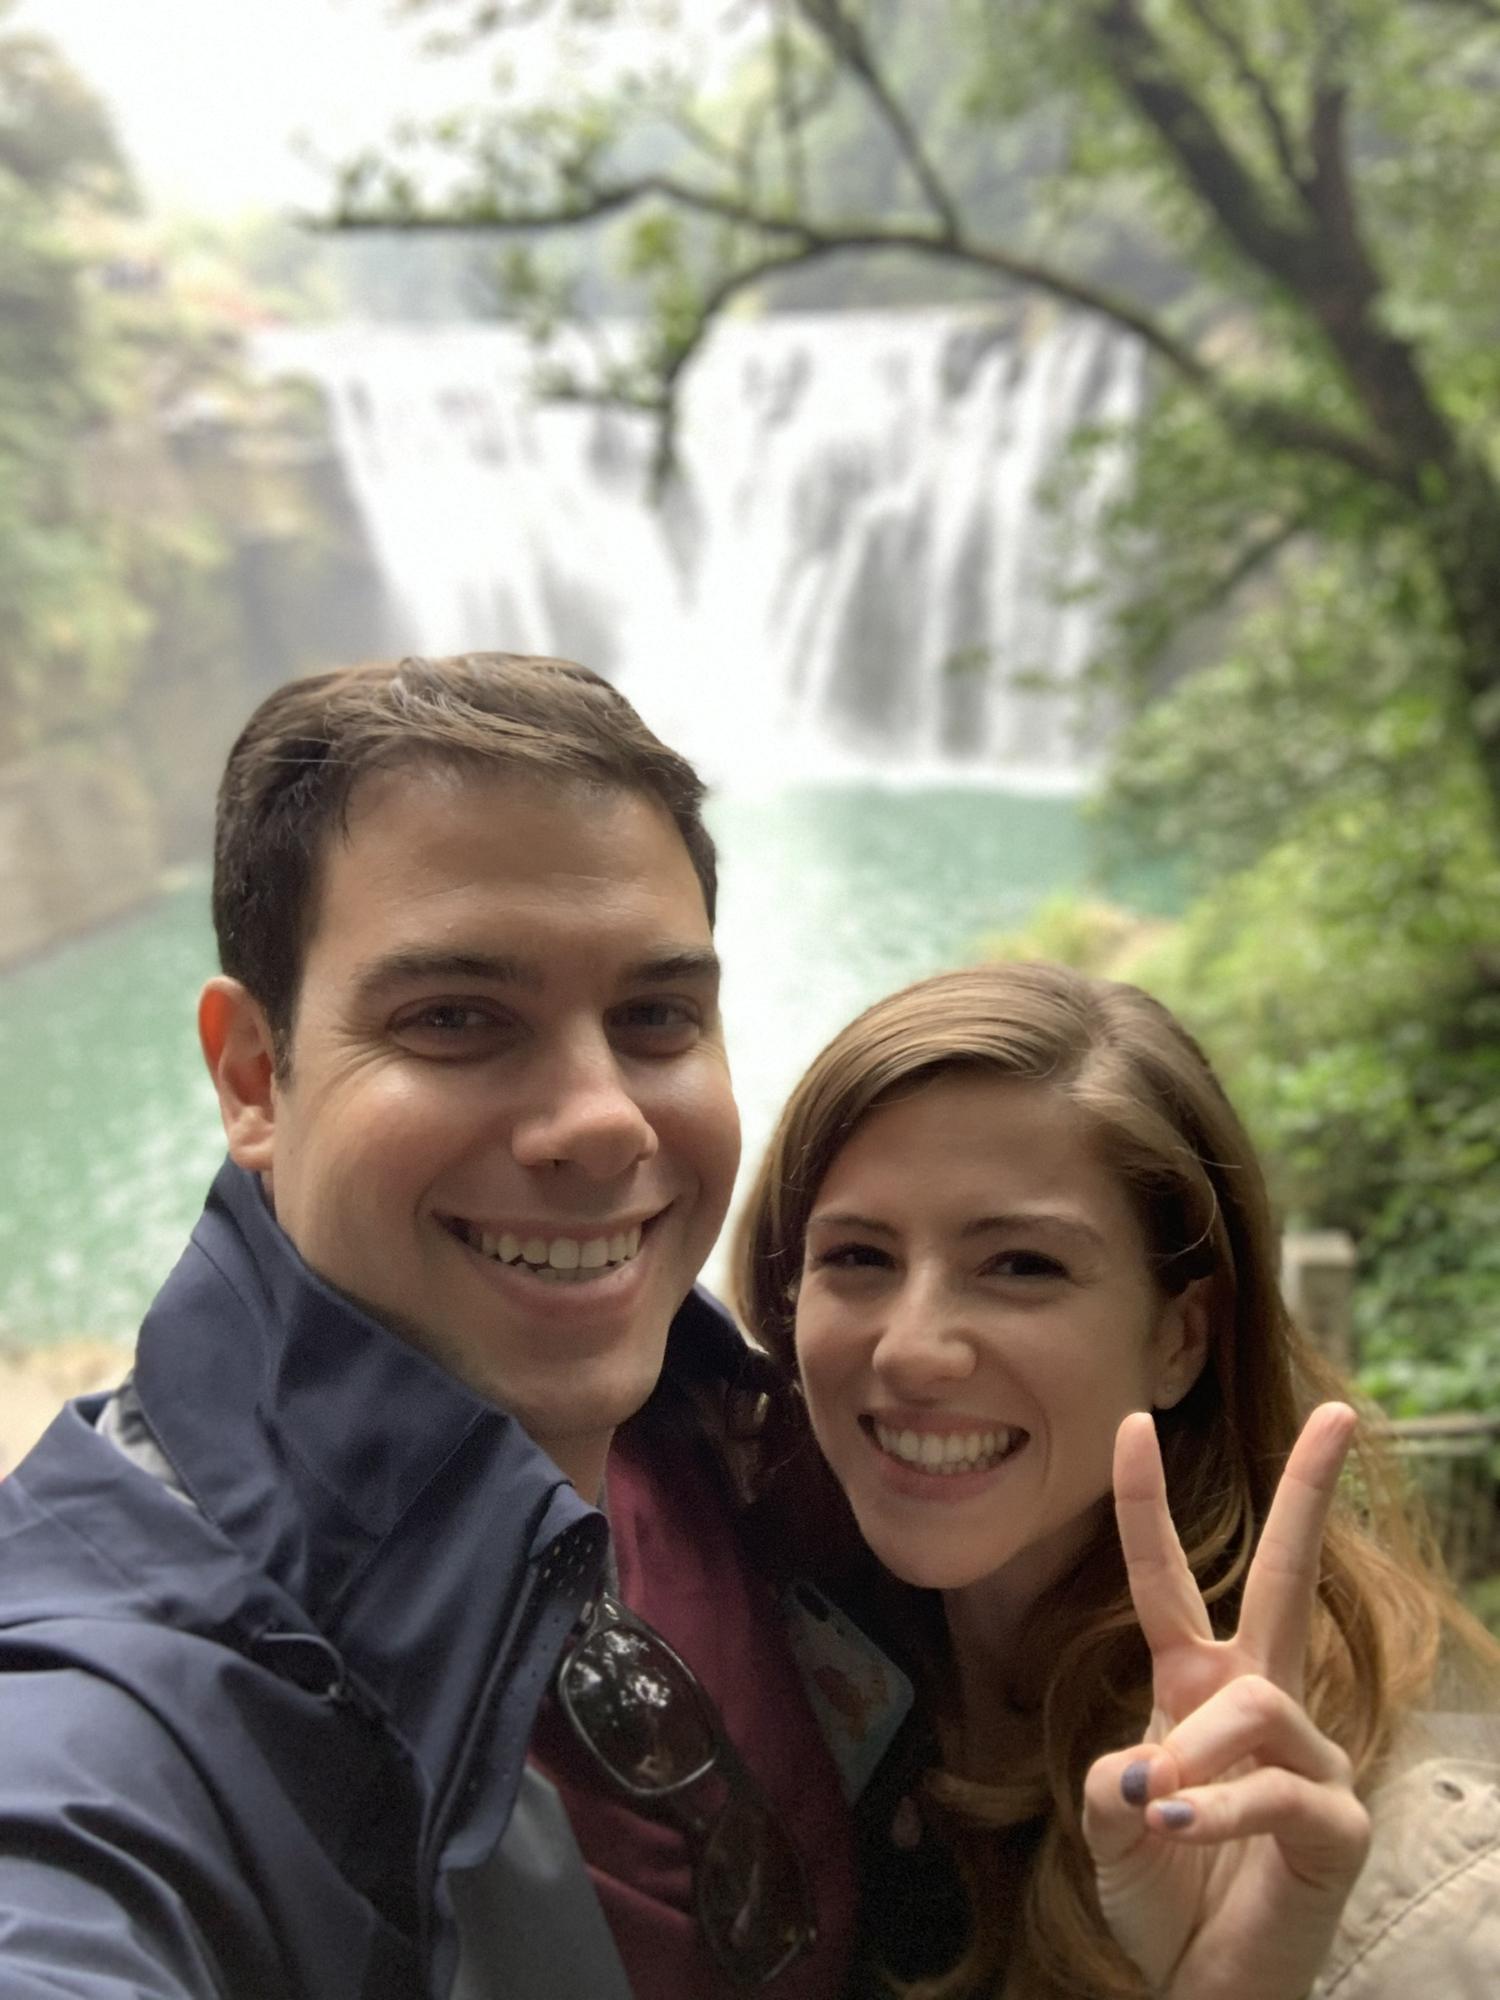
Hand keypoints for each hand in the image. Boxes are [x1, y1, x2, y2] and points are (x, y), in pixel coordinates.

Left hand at [1082, 1403, 1371, 1999]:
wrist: (1202, 1985)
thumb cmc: (1163, 1893)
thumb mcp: (1114, 1824)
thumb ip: (1117, 1780)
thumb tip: (1154, 1766)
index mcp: (1197, 1684)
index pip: (1169, 1579)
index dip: (1145, 1504)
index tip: (1129, 1423)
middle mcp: (1259, 1702)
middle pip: (1286, 1578)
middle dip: (1309, 1494)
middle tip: (1344, 1415)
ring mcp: (1308, 1759)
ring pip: (1254, 1705)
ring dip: (1198, 1753)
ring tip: (1165, 1806)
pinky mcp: (1337, 1824)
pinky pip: (1278, 1791)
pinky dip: (1223, 1810)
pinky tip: (1188, 1830)